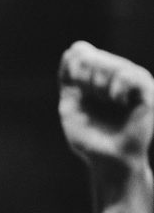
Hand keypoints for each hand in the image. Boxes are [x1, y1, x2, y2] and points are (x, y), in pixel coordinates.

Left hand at [59, 41, 153, 169]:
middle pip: (96, 57)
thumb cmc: (89, 138)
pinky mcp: (149, 93)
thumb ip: (67, 80)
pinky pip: (133, 76)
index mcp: (96, 77)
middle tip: (91, 93)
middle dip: (88, 75)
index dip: (74, 64)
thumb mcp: (70, 107)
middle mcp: (116, 76)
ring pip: (115, 65)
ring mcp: (134, 84)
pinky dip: (120, 85)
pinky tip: (116, 98)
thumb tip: (71, 51)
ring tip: (105, 98)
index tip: (73, 81)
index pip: (81, 52)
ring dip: (102, 81)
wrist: (108, 161)